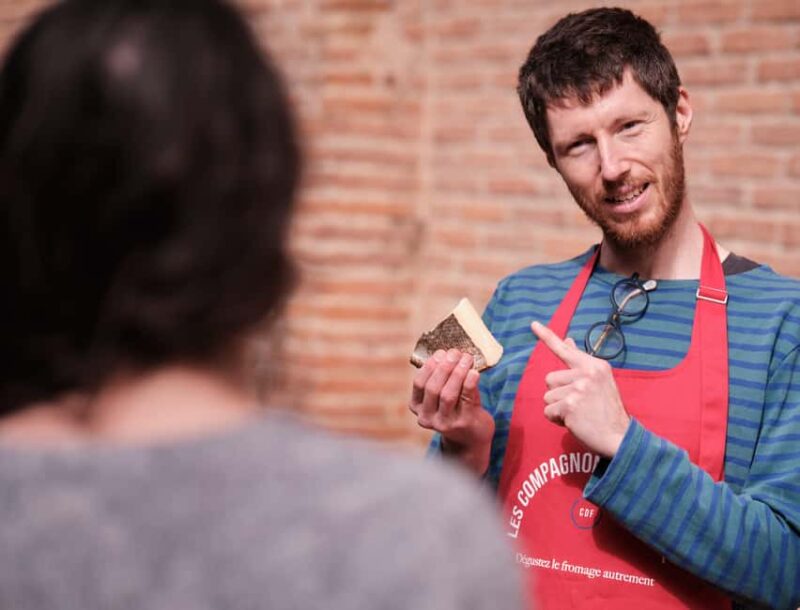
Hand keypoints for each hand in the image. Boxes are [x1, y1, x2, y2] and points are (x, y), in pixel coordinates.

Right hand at [409, 349, 494, 474]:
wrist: (471, 439)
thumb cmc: (455, 410)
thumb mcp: (441, 397)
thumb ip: (441, 379)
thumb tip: (448, 353)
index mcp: (417, 407)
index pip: (419, 383)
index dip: (430, 366)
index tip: (441, 352)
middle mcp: (427, 417)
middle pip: (433, 388)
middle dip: (445, 367)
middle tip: (455, 353)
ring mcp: (445, 423)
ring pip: (448, 394)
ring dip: (457, 372)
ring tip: (466, 359)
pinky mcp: (464, 424)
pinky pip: (466, 399)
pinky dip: (470, 383)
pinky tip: (474, 372)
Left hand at [531, 321, 630, 457]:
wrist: (620, 437)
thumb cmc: (606, 410)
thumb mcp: (598, 381)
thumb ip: (580, 363)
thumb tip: (568, 341)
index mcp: (595, 365)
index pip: (565, 349)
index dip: (547, 336)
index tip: (533, 324)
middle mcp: (587, 373)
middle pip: (549, 379)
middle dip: (558, 394)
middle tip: (579, 404)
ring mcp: (578, 388)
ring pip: (547, 396)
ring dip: (557, 408)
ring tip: (578, 413)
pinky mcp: (570, 405)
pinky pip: (548, 411)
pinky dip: (557, 420)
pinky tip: (574, 422)